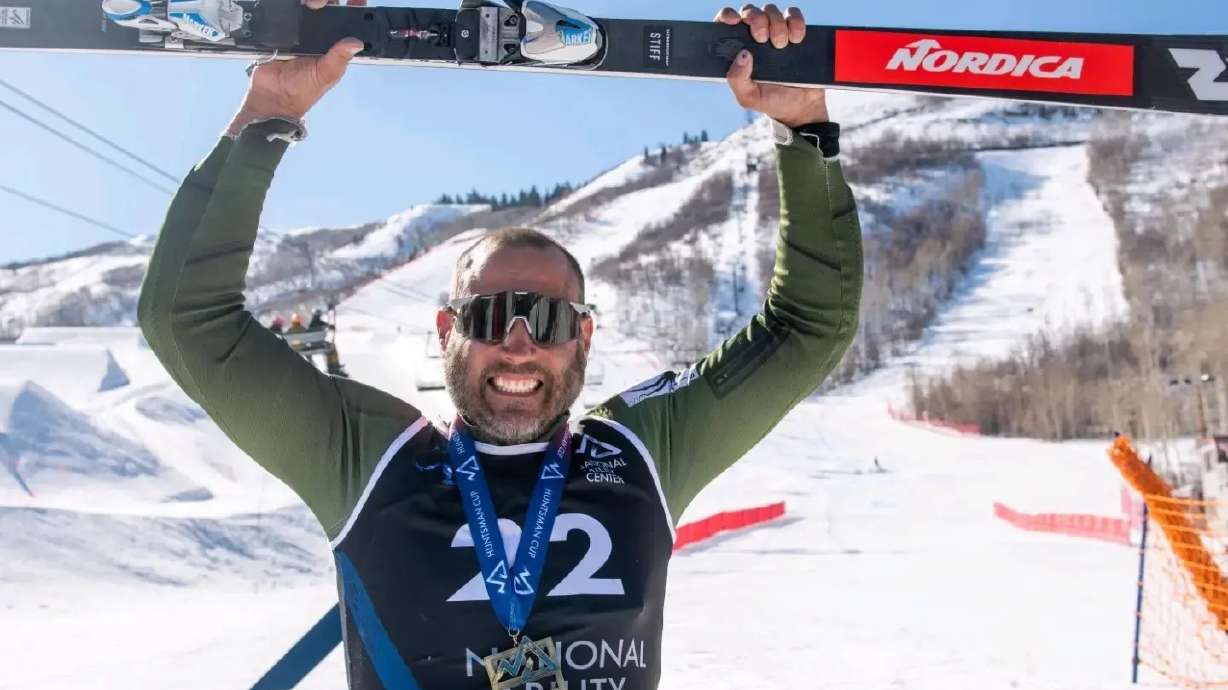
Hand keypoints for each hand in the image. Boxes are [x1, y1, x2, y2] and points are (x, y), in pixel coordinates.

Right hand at [226, 0, 366, 135]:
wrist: (272, 95)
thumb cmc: (302, 90)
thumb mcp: (327, 73)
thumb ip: (340, 58)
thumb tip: (356, 43)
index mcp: (332, 47)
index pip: (345, 24)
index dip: (352, 11)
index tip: (357, 0)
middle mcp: (317, 36)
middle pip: (327, 10)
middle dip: (330, 3)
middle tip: (330, 2)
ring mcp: (298, 32)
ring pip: (307, 9)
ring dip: (312, 3)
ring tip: (313, 3)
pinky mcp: (281, 30)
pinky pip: (287, 14)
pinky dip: (291, 8)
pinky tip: (298, 5)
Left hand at [717, 5, 828, 127]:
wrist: (801, 105)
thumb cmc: (770, 100)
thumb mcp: (748, 97)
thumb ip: (737, 80)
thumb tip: (742, 55)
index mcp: (738, 49)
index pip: (726, 23)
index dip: (727, 16)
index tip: (734, 20)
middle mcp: (754, 36)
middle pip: (749, 12)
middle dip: (756, 19)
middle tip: (762, 38)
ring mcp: (775, 31)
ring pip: (771, 10)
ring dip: (776, 24)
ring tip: (781, 45)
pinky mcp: (795, 31)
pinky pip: (793, 15)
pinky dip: (795, 22)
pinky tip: (796, 39)